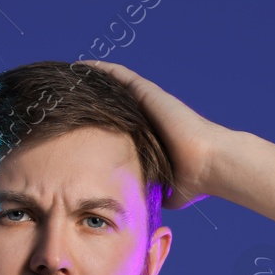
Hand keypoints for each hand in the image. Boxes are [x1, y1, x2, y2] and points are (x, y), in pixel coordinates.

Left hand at [76, 60, 230, 209]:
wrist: (209, 165)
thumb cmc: (194, 182)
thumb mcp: (168, 194)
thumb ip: (154, 195)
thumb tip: (143, 207)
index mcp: (150, 138)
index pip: (118, 127)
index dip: (99, 125)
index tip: (77, 128)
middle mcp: (147, 117)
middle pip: (113, 104)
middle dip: (90, 101)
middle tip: (65, 100)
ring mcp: (148, 103)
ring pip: (114, 86)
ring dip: (92, 81)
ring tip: (68, 78)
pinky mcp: (148, 93)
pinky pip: (119, 75)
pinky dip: (100, 69)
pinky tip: (81, 66)